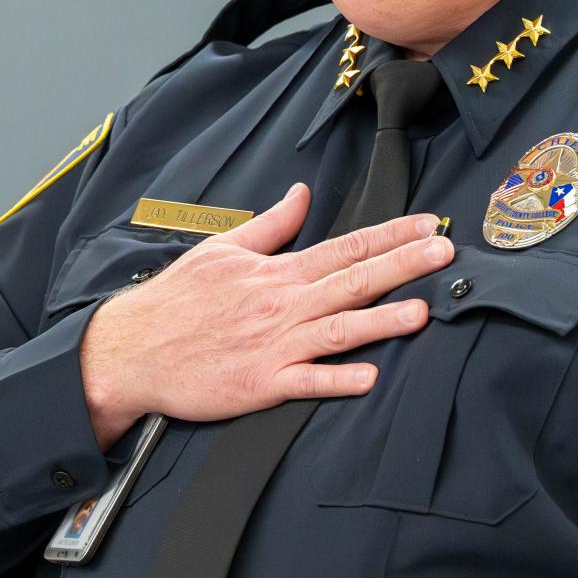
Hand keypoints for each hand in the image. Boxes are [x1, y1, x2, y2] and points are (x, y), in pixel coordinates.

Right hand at [78, 183, 451, 447]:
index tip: (427, 225)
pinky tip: (369, 376)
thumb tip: (302, 193)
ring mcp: (274, 345)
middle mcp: (282, 304)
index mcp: (277, 271)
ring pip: (339, 329)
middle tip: (444, 251)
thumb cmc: (176, 300)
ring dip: (382, 319)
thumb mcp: (222, 248)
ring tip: (422, 311)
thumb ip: (271, 224)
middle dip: (404, 265)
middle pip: (353, 280)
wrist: (133, 349)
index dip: (391, 235)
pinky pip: (307, 381)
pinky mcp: (261, 383)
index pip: (345, 246)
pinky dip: (337, 379)